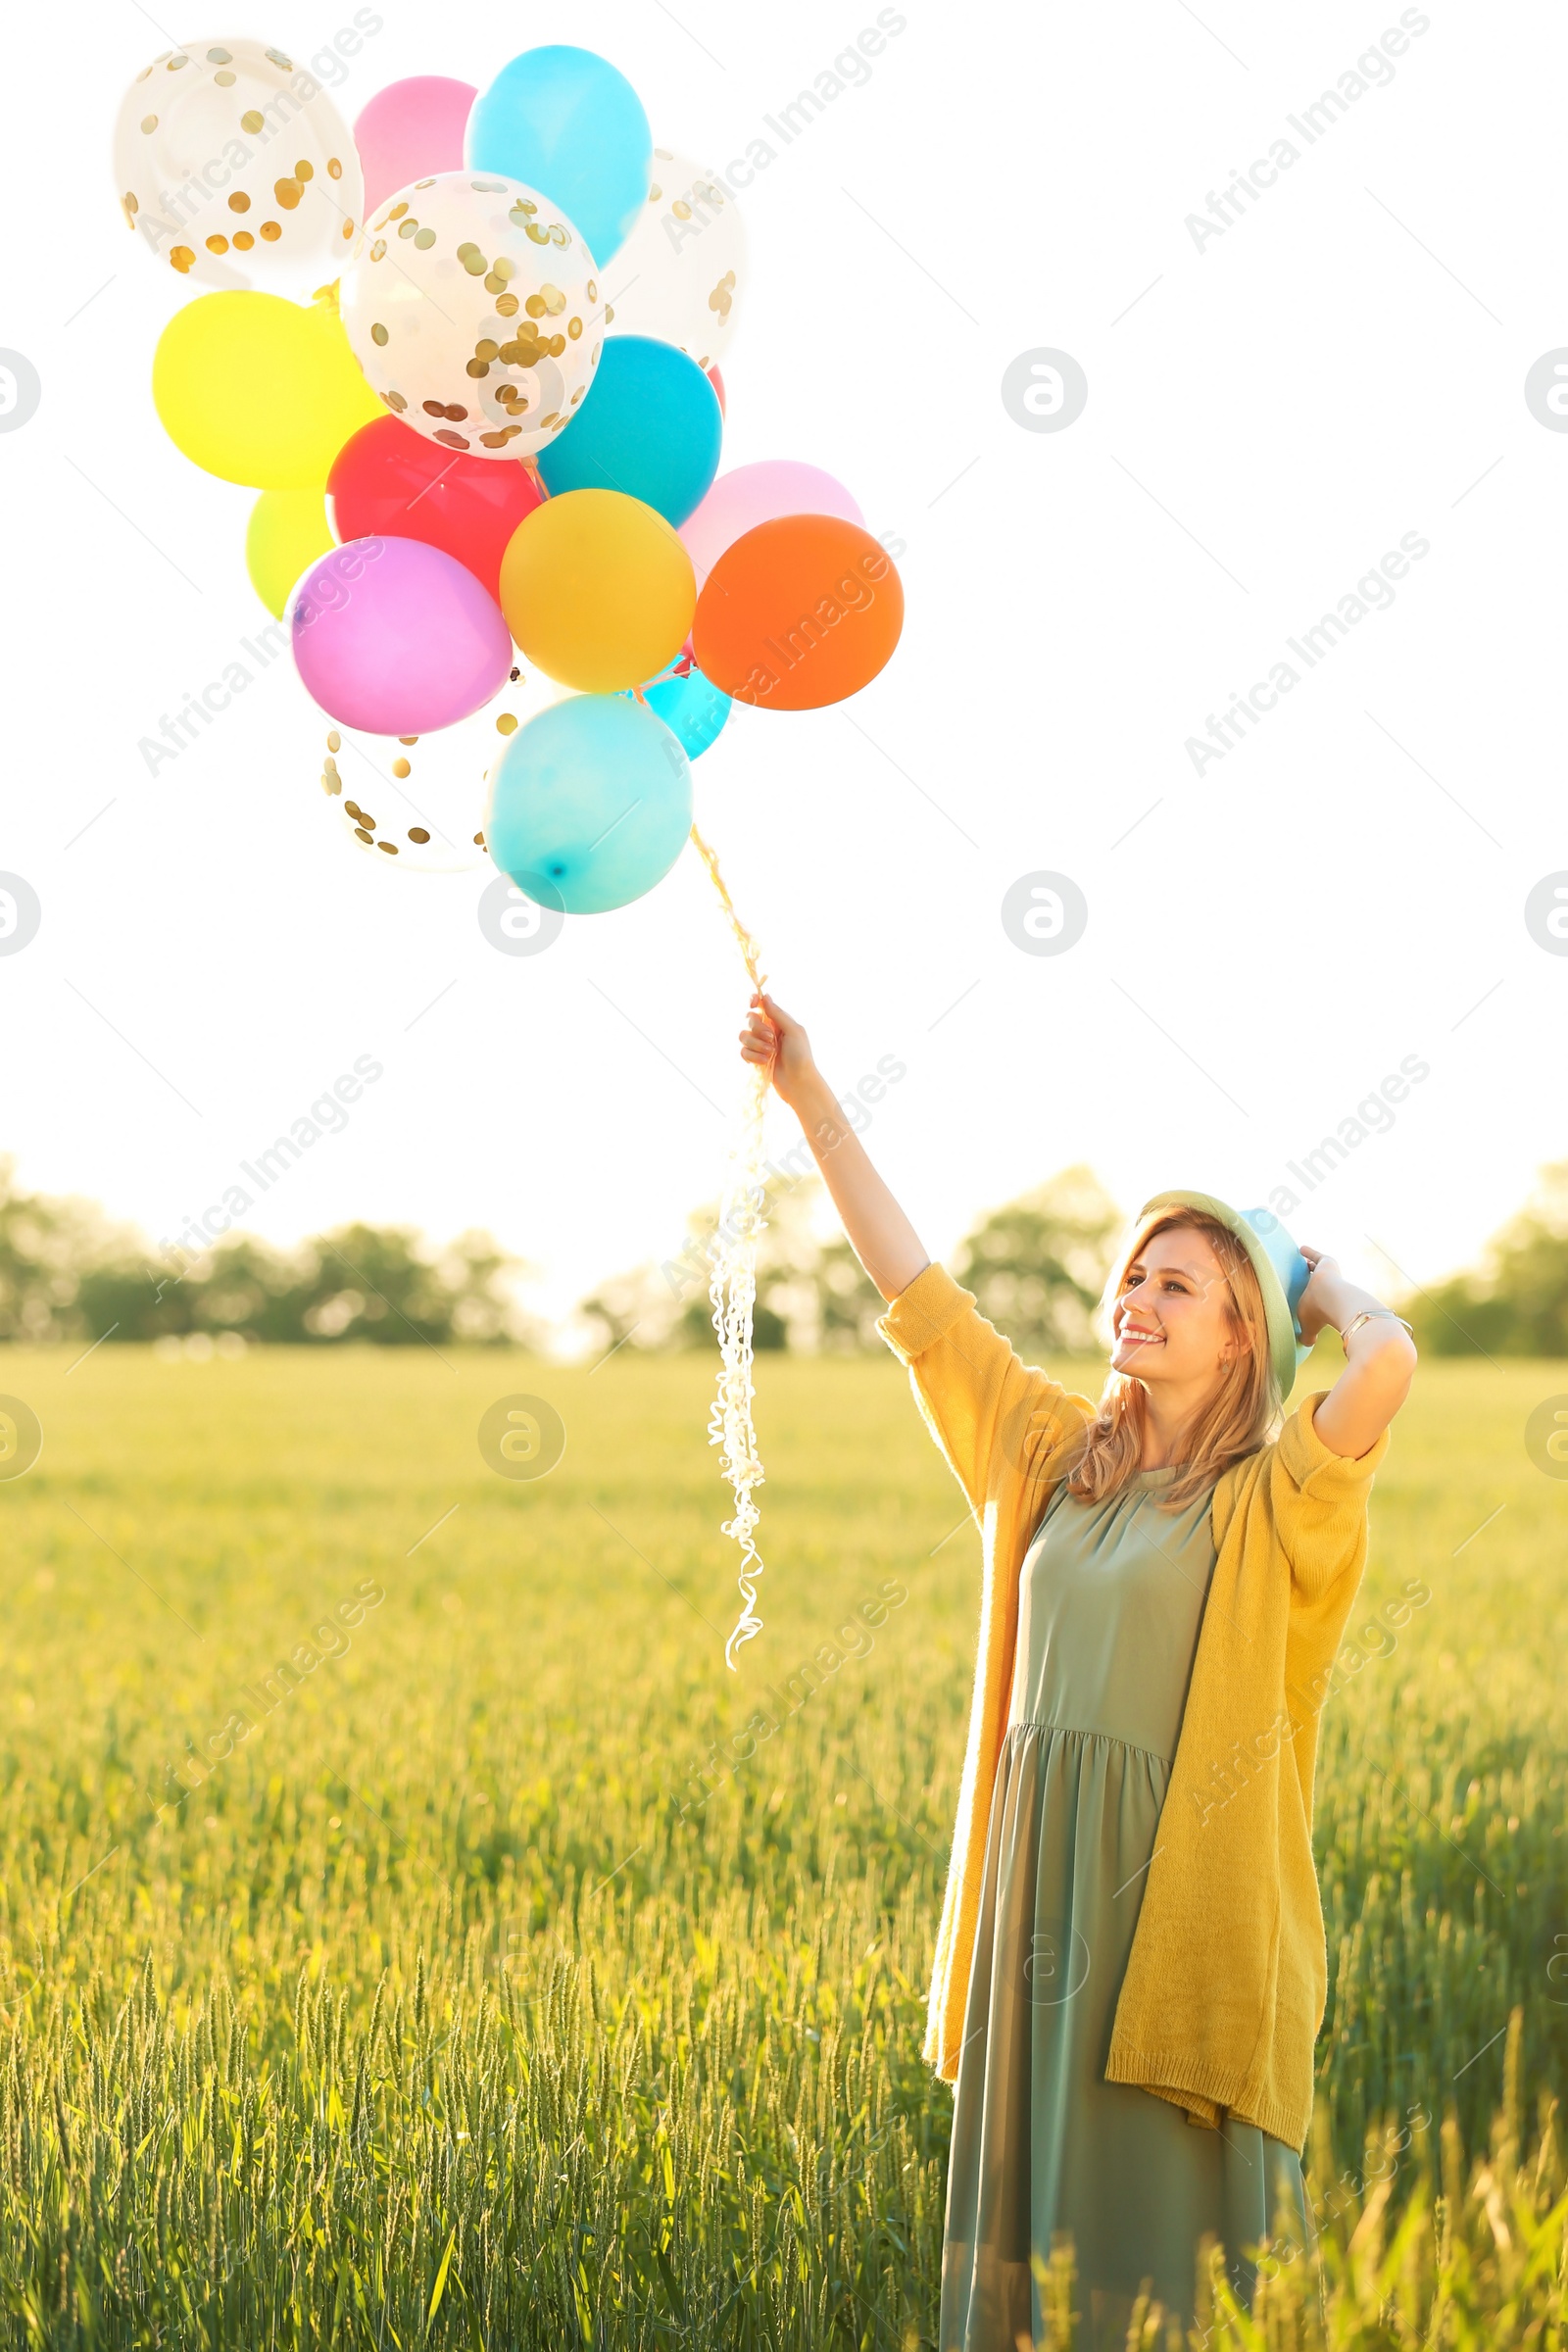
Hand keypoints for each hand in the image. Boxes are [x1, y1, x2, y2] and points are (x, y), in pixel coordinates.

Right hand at [739, 991, 818, 1113]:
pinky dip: (753, 1057)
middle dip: (758, 1029)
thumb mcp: (793, 1031)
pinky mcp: (754, 1058)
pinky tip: (765, 1062)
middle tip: (772, 1039)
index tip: (752, 1004)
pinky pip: (743, 1052)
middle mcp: (768, 1030)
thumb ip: (778, 1014)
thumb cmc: (800, 1055)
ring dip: (756, 1045)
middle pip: (750, 1019)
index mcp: (779, 1021)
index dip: (754, 1001)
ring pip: (743, 1035)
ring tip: (770, 1054)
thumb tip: (766, 996)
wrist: (798, 1082)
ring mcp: (760, 1045)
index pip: (762, 1005)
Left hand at [1296, 1246, 1350, 1344]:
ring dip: (1310, 1263)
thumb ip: (1308, 1334)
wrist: (1336, 1300)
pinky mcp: (1327, 1263)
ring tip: (1303, 1258)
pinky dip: (1309, 1252)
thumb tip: (1306, 1343)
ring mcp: (1329, 1275)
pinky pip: (1316, 1256)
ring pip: (1317, 1269)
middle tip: (1305, 1271)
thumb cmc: (1320, 1313)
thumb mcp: (1309, 1325)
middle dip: (1312, 1277)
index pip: (1317, 1298)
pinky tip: (1301, 1248)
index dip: (1311, 1296)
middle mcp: (1329, 1288)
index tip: (1307, 1293)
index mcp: (1323, 1302)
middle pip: (1318, 1281)